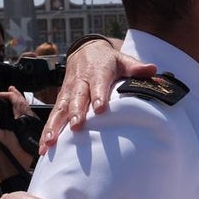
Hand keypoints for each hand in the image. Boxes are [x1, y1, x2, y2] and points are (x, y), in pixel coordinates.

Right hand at [0, 86, 35, 179]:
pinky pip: (27, 120)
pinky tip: (16, 116)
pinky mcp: (31, 137)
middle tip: (10, 91)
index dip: (10, 95)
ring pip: (27, 113)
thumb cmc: (7, 158)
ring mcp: (32, 131)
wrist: (15, 173)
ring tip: (12, 100)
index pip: (18, 102)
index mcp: (23, 122)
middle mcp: (30, 124)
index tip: (2, 93)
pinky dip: (21, 114)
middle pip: (24, 106)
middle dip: (16, 97)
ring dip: (19, 105)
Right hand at [39, 40, 155, 153]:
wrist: (85, 51)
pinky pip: (53, 116)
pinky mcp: (61, 100)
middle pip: (77, 98)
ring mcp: (68, 92)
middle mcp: (80, 82)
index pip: (98, 84)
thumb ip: (136, 67)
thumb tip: (153, 69)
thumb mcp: (122, 60)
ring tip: (51, 142)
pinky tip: (45, 148)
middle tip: (76, 126)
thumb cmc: (108, 61)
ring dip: (55, 126)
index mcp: (97, 72)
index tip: (101, 109)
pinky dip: (48, 131)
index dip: (99, 95)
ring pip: (60, 109)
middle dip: (75, 112)